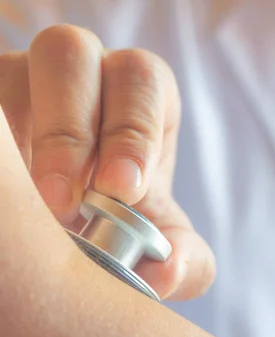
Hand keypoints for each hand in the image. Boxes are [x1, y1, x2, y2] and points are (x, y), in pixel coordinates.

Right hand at [0, 24, 214, 299]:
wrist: (79, 224)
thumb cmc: (127, 219)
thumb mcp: (161, 238)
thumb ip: (186, 258)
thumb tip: (168, 272)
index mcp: (139, 95)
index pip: (142, 79)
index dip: (132, 128)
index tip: (121, 191)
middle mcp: (84, 75)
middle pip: (72, 55)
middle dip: (69, 130)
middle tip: (64, 202)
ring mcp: (25, 81)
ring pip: (12, 71)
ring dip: (19, 135)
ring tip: (28, 204)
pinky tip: (9, 199)